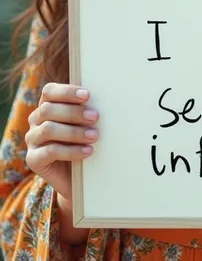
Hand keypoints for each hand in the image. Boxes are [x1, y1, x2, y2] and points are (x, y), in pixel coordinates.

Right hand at [25, 83, 98, 203]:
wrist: (74, 175)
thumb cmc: (82, 140)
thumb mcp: (83, 123)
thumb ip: (86, 110)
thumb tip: (104, 100)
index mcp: (46, 105)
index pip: (49, 91)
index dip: (67, 91)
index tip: (87, 95)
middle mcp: (35, 120)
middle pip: (48, 109)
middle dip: (74, 112)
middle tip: (95, 117)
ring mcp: (32, 140)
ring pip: (48, 129)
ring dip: (74, 132)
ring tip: (94, 136)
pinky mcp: (33, 159)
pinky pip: (50, 151)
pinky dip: (71, 150)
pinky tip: (88, 151)